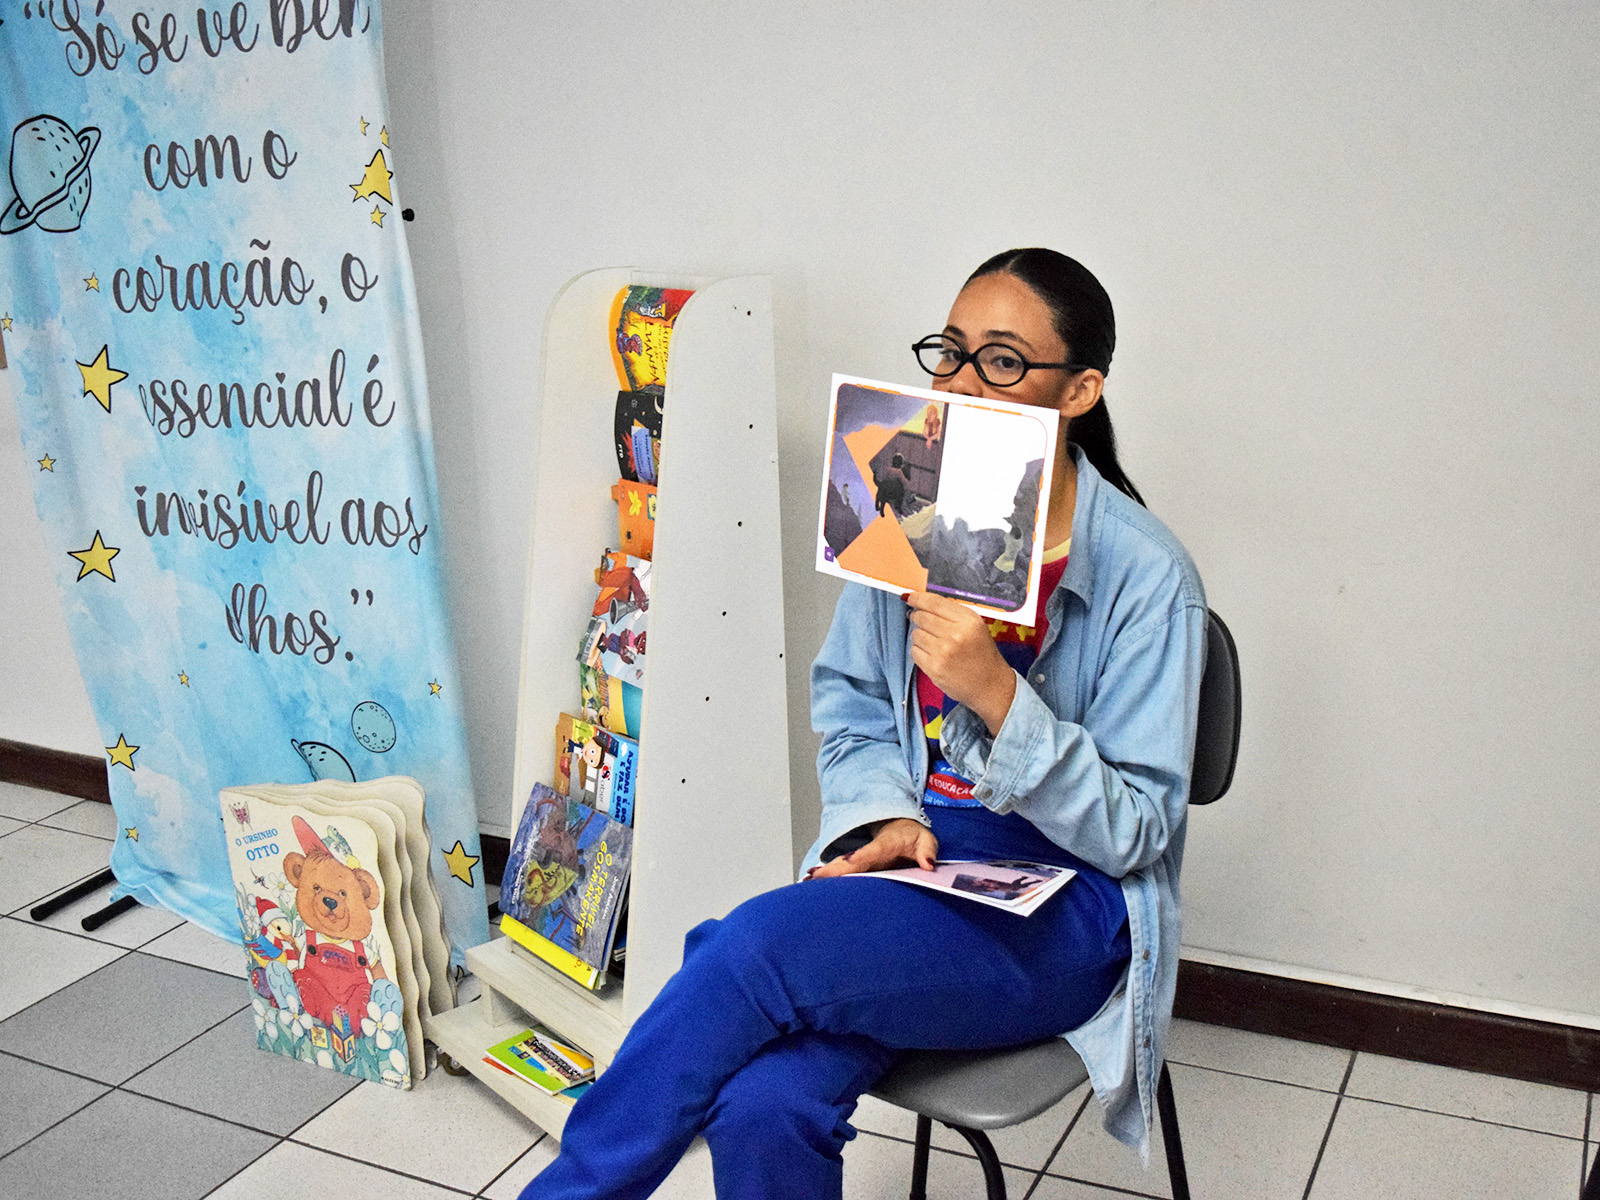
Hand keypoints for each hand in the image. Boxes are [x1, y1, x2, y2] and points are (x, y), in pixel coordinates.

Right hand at [806, 818, 938, 878]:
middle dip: (829, 872)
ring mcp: (863, 861)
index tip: (836, 868)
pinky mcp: (860, 868)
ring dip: (825, 876)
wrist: (899, 827)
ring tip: (806, 885)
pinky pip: (845, 874)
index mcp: (883, 847)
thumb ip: (927, 850)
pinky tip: (816, 889)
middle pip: (847, 864)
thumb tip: (928, 864)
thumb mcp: (926, 840)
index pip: (865, 855)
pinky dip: (830, 880)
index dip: (850, 863)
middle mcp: (869, 854)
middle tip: (810, 880)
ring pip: (843, 870)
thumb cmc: (912, 836)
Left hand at [906, 591, 1016, 734]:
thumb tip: (921, 603)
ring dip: (920, 636)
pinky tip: (932, 654)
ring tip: (933, 642)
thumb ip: (952, 614)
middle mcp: (955, 634)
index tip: (909, 598)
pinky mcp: (933, 668)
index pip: (934, 603)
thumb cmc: (982, 655)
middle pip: (921, 617)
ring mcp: (943, 652)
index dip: (918, 598)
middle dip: (917, 617)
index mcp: (968, 621)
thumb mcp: (976, 627)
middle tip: (921, 620)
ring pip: (916, 634)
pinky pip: (914, 651)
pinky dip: (919, 651)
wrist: (989, 685)